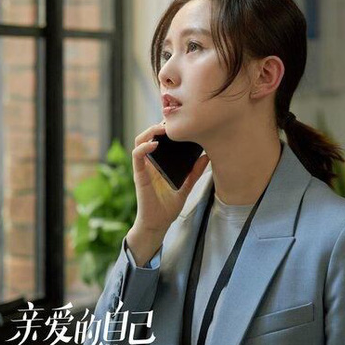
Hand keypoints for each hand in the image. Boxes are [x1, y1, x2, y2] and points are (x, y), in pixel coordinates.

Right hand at [126, 122, 208, 263]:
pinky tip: (155, 144)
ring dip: (149, 132)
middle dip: (158, 125)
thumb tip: (207, 157)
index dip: (165, 128)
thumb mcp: (186, 187)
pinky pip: (137, 157)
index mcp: (159, 163)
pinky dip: (144, 148)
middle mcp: (150, 163)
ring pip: (139, 142)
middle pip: (148, 136)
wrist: (158, 224)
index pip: (159, 140)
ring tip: (163, 127)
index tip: (179, 120)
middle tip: (173, 120)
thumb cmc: (168, 207)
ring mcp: (143, 168)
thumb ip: (194, 173)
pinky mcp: (139, 176)